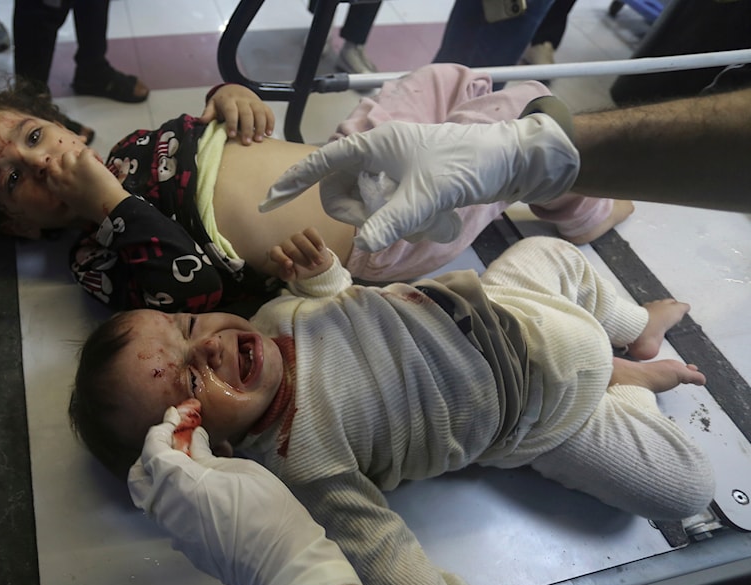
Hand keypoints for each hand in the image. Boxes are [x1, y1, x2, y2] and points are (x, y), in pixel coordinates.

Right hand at [46, 146, 128, 221]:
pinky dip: (93, 154)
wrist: (109, 207)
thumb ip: (69, 194)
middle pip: (54, 162)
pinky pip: (86, 151)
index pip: (49, 176)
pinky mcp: (85, 161)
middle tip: (76, 163)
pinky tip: (99, 161)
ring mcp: (73, 168)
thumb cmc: (95, 209)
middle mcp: (63, 178)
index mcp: (60, 191)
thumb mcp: (75, 205)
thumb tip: (71, 189)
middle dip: (63, 162)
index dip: (57, 172)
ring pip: (69, 154)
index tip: (65, 171)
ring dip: (78, 156)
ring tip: (89, 163)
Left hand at [129, 404, 363, 584]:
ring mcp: (174, 532)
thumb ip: (208, 455)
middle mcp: (167, 510)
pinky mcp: (186, 547)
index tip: (176, 418)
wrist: (280, 561)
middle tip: (177, 443)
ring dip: (164, 478)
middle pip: (138, 478)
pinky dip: (177, 498)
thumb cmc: (265, 508)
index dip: (161, 430)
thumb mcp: (240, 470)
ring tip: (195, 465)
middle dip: (151, 455)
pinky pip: (170, 516)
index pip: (152, 451)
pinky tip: (204, 492)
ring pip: (151, 499)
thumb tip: (194, 441)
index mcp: (179, 485)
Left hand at [199, 84, 274, 144]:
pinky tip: (269, 133)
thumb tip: (201, 120)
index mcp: (228, 100)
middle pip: (247, 113)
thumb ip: (208, 113)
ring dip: (260, 126)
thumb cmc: (223, 101)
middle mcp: (242, 100)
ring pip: (259, 113)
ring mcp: (254, 102)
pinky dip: (270, 122)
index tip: (232, 135)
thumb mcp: (213, 105)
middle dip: (247, 128)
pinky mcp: (262, 105)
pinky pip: (268, 112)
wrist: (235, 89)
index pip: (231, 111)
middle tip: (247, 142)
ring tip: (258, 139)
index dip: (232, 123)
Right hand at [259, 114, 578, 250]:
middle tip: (390, 221)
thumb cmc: (465, 166)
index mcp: (374, 144)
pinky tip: (434, 221)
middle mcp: (378, 154)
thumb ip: (392, 220)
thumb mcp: (428, 196)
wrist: (509, 162)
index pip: (322, 162)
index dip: (295, 181)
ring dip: (389, 221)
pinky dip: (404, 222)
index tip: (270, 200)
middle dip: (360, 213)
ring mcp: (392, 171)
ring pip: (367, 205)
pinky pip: (388, 210)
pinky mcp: (407, 186)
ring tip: (427, 221)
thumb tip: (363, 245)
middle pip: (342, 191)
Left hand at [266, 227, 332, 281]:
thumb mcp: (292, 276)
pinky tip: (320, 249)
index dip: (281, 258)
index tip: (290, 264)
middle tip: (312, 267)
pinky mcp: (308, 232)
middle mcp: (286, 243)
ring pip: (301, 240)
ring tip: (319, 262)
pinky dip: (316, 240)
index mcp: (278, 254)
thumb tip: (288, 270)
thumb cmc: (299, 271)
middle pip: (291, 248)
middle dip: (302, 259)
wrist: (315, 265)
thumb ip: (287, 275)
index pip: (275, 253)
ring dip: (311, 252)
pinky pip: (310, 232)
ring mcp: (297, 236)